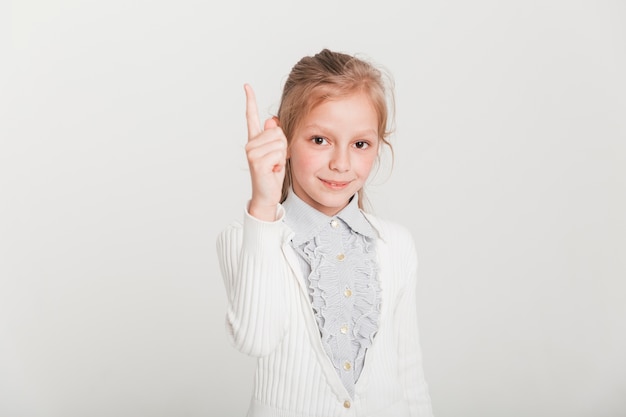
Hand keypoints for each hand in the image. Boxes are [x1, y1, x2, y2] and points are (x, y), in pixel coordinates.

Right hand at [244, 84, 287, 220]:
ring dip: (281, 156)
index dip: (250, 100)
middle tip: (275, 161)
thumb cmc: (272, 174)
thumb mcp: (278, 152)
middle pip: (278, 132)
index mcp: (255, 140)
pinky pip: (278, 153)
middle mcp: (250, 144)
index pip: (251, 117)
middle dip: (283, 147)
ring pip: (280, 142)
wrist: (267, 195)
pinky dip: (279, 163)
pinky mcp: (256, 161)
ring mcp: (251, 152)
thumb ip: (276, 136)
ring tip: (273, 166)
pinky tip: (272, 171)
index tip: (246, 86)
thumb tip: (272, 119)